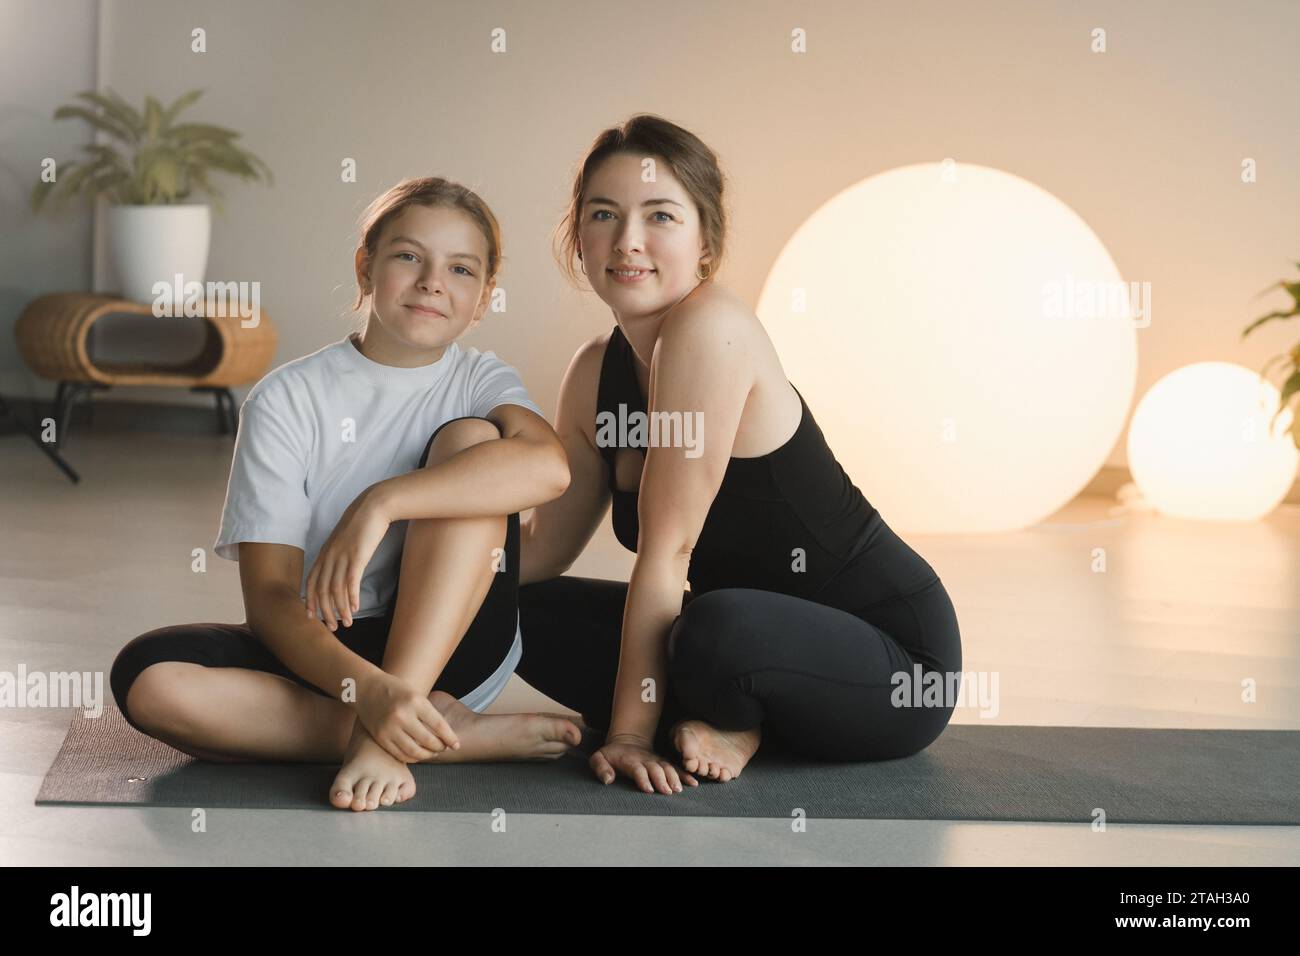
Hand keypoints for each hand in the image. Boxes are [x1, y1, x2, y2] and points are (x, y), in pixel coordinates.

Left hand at [305, 486, 389, 629]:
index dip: (310, 600)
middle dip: (325, 611)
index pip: (312, 582)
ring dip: (340, 609)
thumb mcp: (345, 539)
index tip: (312, 616)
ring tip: (347, 623)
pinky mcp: (357, 557)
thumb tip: (340, 567)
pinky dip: (351, 598)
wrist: (374, 506)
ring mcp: (342, 557)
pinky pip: (350, 582)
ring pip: (335, 590)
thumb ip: (339, 553)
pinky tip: (355, 608)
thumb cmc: (362, 523)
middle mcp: (329, 556)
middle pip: (322, 590)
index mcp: (325, 553)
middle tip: (331, 627)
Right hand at [352, 670, 459, 762]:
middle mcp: (402, 715)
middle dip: (440, 748)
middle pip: (428, 741)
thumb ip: (428, 712)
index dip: (450, 737)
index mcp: (415, 701)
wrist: (366, 688)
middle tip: (444, 748)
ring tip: (432, 753)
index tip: (456, 744)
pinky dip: (412, 758)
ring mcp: (390, 728)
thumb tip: (445, 734)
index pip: (439, 725)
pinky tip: (418, 755)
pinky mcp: (380, 737)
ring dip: (426, 755)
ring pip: (414, 752)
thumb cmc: (395, 689)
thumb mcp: (415, 694)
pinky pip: (399, 754)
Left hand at [590, 735, 697, 793]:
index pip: (638, 770)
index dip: (643, 779)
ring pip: (667, 768)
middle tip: (668, 792)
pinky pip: (675, 768)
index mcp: (630, 761)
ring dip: (674, 778)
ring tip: (679, 790)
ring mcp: (656, 761)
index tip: (649, 790)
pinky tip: (693, 783)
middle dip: (662, 780)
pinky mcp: (663, 763)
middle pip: (656, 769)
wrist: (626, 741)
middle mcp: (646, 761)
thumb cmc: (611, 755)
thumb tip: (608, 780)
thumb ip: (600, 768)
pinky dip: (684, 775)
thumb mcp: (598, 758)